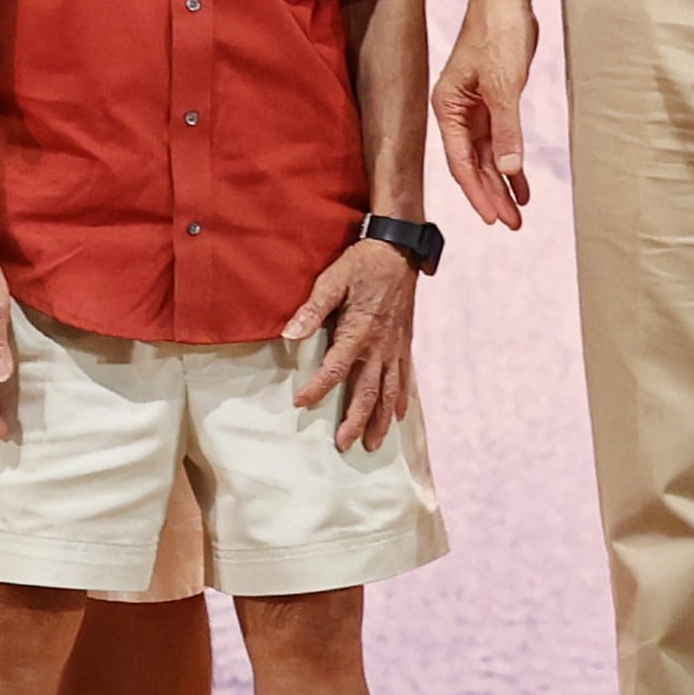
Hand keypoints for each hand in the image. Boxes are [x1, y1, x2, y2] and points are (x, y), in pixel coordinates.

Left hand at [283, 239, 423, 449]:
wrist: (399, 249)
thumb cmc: (362, 263)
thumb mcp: (332, 280)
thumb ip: (312, 310)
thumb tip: (289, 335)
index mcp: (359, 331)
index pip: (336, 369)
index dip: (317, 388)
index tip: (301, 403)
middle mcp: (380, 345)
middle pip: (367, 391)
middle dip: (356, 420)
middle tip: (345, 445)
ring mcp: (395, 346)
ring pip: (389, 391)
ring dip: (380, 419)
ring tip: (373, 444)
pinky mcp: (404, 343)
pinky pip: (404, 377)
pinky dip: (401, 398)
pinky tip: (398, 415)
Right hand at [436, 0, 540, 229]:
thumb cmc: (497, 33)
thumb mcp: (504, 84)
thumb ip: (507, 129)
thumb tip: (508, 171)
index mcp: (448, 108)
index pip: (459, 162)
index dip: (476, 192)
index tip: (492, 218)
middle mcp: (457, 112)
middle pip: (472, 165)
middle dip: (491, 195)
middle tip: (510, 225)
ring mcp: (476, 108)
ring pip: (488, 157)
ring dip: (502, 184)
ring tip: (518, 214)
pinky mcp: (494, 101)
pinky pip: (502, 141)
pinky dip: (512, 163)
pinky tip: (522, 185)